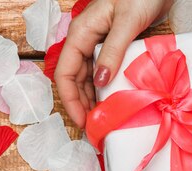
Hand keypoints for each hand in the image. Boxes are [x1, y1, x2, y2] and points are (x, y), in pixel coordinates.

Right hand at [55, 0, 171, 127]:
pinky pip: (103, 72)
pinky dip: (105, 89)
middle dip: (81, 104)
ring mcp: (98, 44)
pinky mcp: (113, 47)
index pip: (64, 73)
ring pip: (88, 78)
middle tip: (94, 127)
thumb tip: (100, 81)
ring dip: (92, 99)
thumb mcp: (127, 22)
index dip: (70, 100)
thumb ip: (113, 51)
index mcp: (81, 34)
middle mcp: (85, 40)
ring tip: (103, 119)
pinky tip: (113, 101)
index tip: (82, 120)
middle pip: (74, 80)